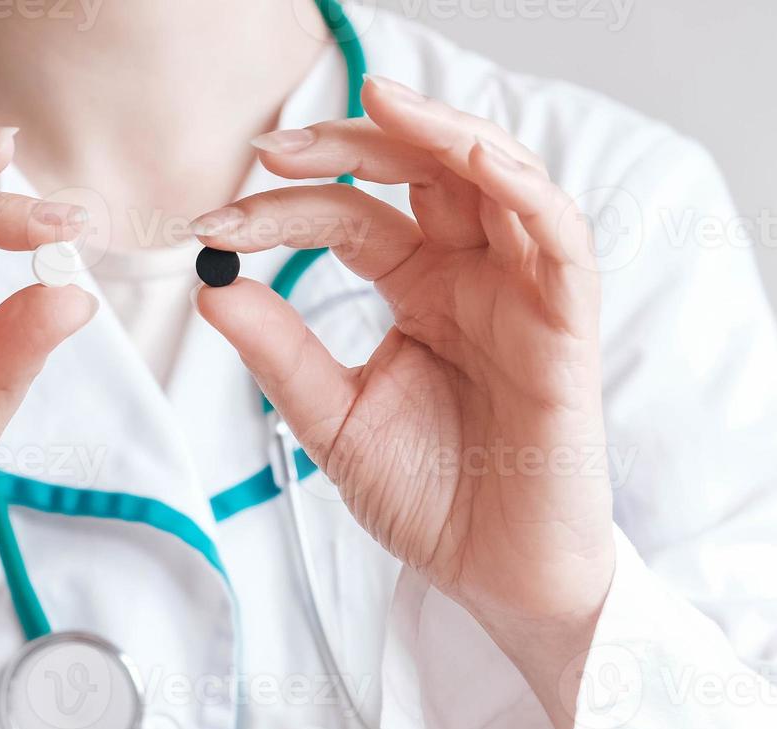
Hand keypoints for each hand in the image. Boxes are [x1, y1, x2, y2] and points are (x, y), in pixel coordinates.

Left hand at [193, 77, 615, 728]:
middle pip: (419, 171)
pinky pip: (557, 236)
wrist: (492, 576)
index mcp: (418, 289)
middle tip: (273, 149)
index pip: (350, 217)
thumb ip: (280, 351)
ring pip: (495, 178)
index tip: (210, 226)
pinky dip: (517, 186)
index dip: (281, 210)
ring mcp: (521, 293)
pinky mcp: (567, 325)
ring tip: (376, 104)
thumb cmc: (429, 498)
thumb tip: (211, 287)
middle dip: (349, 145)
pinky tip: (465, 158)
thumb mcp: (332, 418)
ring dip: (439, 133)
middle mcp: (470, 276)